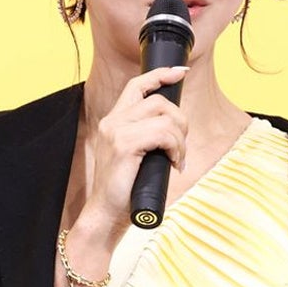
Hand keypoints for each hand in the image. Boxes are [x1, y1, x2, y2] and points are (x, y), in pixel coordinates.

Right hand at [76, 66, 189, 241]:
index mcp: (114, 121)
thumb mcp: (136, 156)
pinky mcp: (124, 145)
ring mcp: (116, 132)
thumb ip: (147, 138)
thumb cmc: (124, 190)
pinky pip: (163, 134)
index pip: (137, 85)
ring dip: (180, 139)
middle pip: (158, 101)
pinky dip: (176, 147)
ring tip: (177, 159)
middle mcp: (112, 122)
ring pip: (164, 117)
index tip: (181, 72)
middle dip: (180, 121)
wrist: (106, 214)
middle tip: (181, 148)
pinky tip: (174, 163)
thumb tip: (176, 127)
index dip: (161, 74)